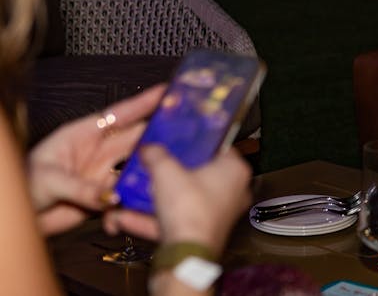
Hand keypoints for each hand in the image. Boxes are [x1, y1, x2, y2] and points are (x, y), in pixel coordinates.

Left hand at [27, 84, 164, 235]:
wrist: (13, 220)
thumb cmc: (20, 187)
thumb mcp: (49, 179)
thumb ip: (82, 188)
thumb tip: (113, 196)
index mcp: (83, 135)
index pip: (120, 114)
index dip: (145, 102)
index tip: (168, 92)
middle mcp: (97, 152)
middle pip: (135, 139)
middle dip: (158, 134)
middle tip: (185, 132)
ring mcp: (101, 174)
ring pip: (135, 167)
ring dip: (149, 170)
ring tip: (168, 170)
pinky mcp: (102, 198)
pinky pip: (126, 196)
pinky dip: (134, 200)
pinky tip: (140, 202)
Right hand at [105, 145, 250, 254]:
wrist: (185, 252)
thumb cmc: (189, 209)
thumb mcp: (166, 171)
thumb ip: (156, 155)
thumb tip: (149, 147)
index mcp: (235, 171)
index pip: (219, 148)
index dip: (198, 142)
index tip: (181, 140)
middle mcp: (233, 192)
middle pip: (199, 175)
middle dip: (172, 173)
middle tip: (157, 164)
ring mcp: (218, 215)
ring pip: (185, 200)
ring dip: (157, 197)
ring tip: (137, 189)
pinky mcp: (202, 233)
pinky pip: (176, 220)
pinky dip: (153, 218)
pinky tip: (126, 216)